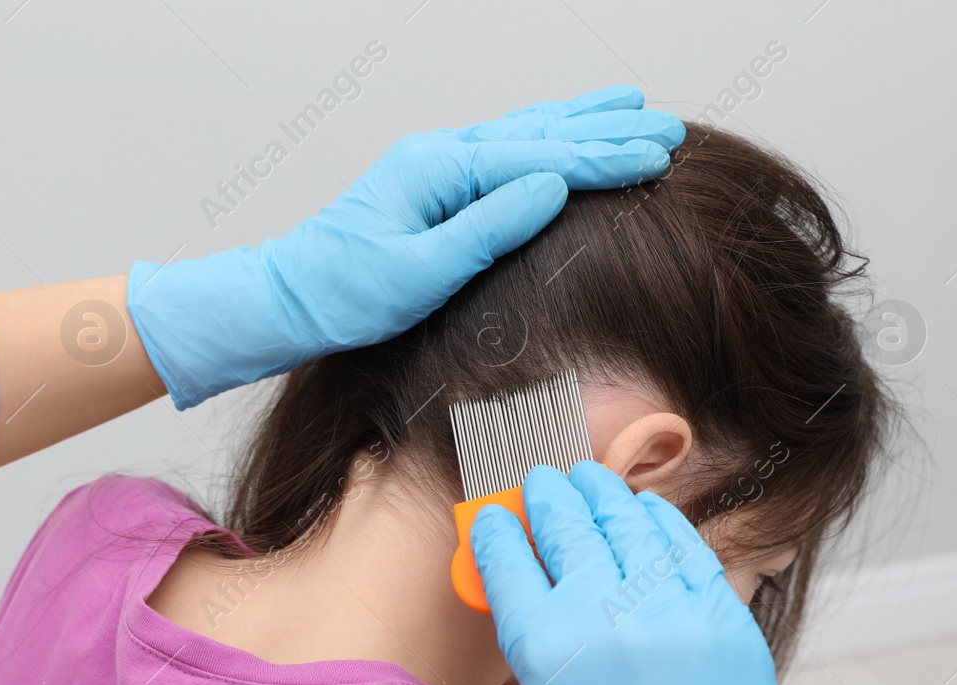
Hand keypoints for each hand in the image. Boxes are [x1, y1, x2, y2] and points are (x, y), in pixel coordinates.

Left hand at [127, 86, 683, 407]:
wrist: (287, 301)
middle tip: (669, 131)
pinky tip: (564, 139)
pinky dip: (544, 140)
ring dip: (581, 125)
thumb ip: (488, 227)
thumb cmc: (344, 295)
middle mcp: (439, 155)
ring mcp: (435, 165)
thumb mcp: (420, 272)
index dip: (604, 157)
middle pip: (540, 135)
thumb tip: (553, 187)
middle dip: (607, 133)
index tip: (658, 156)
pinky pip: (504, 152)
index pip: (539, 157)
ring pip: (525, 134)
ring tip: (632, 111)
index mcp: (439, 170)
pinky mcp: (432, 185)